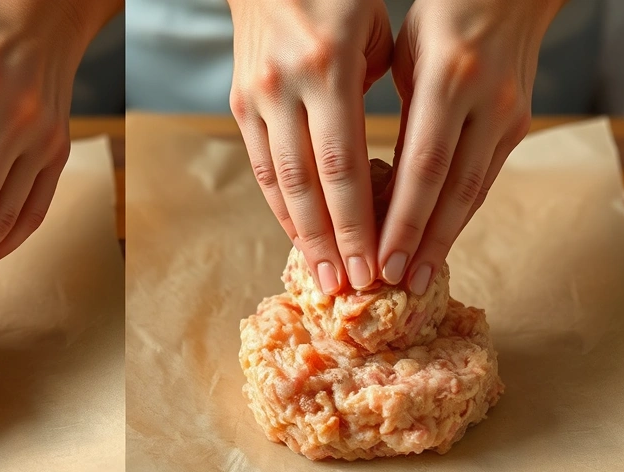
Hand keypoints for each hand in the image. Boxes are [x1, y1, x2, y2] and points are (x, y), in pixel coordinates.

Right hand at [228, 0, 393, 293]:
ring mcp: (257, 97)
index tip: (378, 261)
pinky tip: (296, 234)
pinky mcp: (239, 103)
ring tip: (323, 274)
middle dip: (332, 241)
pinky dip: (279, 205)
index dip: (360, 221)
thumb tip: (384, 157)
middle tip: (351, 286)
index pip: (346, 164)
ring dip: (302, 234)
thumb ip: (377, 95)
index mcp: (329, 67)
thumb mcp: (374, 31)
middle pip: (310, 183)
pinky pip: (259, 166)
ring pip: (279, 182)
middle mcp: (286, 87)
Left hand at [379, 0, 565, 293]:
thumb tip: (365, 185)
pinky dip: (457, 215)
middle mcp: (486, 103)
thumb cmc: (438, 20)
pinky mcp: (518, 127)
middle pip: (451, 190)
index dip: (401, 220)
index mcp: (449, 80)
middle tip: (394, 283)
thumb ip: (392, 117)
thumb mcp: (405, 58)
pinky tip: (436, 242)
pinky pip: (483, 180)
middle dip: (421, 243)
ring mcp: (508, 117)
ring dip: (442, 239)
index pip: (422, 167)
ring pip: (473, 192)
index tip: (378, 258)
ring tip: (416, 276)